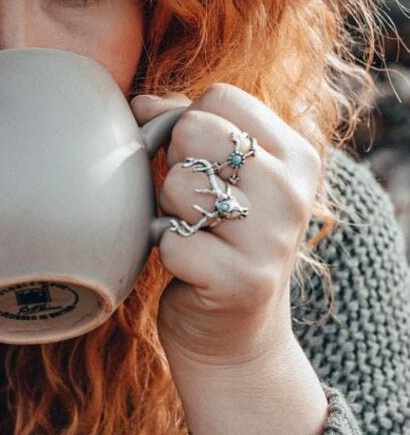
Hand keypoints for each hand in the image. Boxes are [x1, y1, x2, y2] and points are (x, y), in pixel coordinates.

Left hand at [129, 83, 321, 368]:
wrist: (233, 337)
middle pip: (195, 129)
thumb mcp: (214, 175)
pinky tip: (188, 268)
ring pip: (178, 183)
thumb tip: (139, 103)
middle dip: (176, 164)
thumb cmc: (214, 242)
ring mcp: (271, 237)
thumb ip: (182, 127)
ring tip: (193, 234)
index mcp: (295, 155)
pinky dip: (164, 251)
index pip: (219, 97)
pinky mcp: (241, 280)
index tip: (198, 165)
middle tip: (193, 204)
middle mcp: (292, 191)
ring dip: (168, 211)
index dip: (188, 126)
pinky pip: (170, 239)